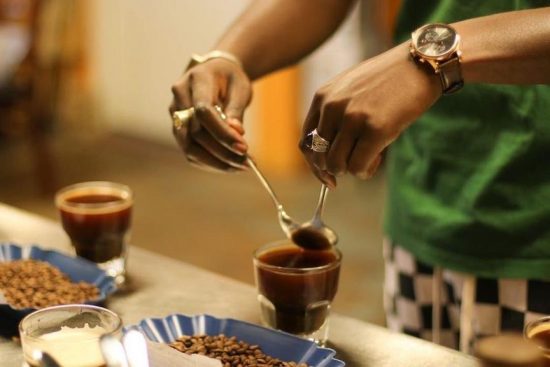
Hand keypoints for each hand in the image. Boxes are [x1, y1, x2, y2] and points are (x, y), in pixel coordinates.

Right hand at [169, 58, 251, 172]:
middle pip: (195, 132)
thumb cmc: (230, 78)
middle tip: (247, 162)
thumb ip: (236, 110)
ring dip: (215, 162)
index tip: (243, 148)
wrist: (216, 73)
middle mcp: (180, 96)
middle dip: (222, 151)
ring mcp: (175, 114)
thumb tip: (236, 133)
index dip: (222, 133)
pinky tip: (229, 165)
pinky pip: (190, 151)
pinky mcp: (178, 128)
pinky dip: (210, 162)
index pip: (203, 111)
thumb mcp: (240, 88)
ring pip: (189, 147)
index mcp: (197, 79)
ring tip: (240, 167)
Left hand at [299, 43, 441, 187]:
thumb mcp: (350, 90)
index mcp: (323, 97)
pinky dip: (366, 170)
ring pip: (337, 165)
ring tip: (371, 156)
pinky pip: (358, 167)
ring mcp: (352, 118)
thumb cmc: (388, 80)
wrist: (421, 63)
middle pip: (319, 158)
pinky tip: (379, 156)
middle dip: (336, 169)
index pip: (305, 143)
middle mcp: (332, 107)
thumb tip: (326, 158)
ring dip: (353, 169)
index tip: (328, 175)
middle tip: (356, 164)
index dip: (315, 165)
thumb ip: (333, 116)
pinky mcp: (375, 129)